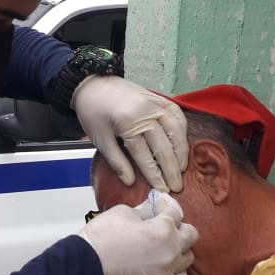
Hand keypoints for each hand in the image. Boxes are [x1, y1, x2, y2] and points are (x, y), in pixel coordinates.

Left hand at [72, 76, 187, 191]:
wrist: (91, 84)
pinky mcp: (159, 98)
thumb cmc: (93, 112)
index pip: (145, 155)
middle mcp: (145, 112)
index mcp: (128, 123)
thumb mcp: (100, 140)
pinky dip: (182, 131)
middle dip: (171, 169)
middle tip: (176, 187)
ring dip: (181, 151)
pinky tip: (182, 144)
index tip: (161, 189)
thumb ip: (117, 162)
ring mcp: (155, 103)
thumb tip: (130, 181)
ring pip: (176, 130)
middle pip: (164, 145)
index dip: (154, 175)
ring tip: (181, 169)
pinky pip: (177, 115)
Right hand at [79, 190, 197, 274]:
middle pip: (191, 234)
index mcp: (163, 228)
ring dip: (179, 249)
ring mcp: (168, 268)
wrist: (88, 263)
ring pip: (188, 257)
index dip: (165, 207)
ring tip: (165, 246)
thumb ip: (145, 210)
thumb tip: (153, 207)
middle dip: (179, 227)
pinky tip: (166, 264)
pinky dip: (177, 270)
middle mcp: (171, 249)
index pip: (175, 212)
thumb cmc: (104, 235)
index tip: (157, 207)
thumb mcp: (124, 212)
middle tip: (164, 226)